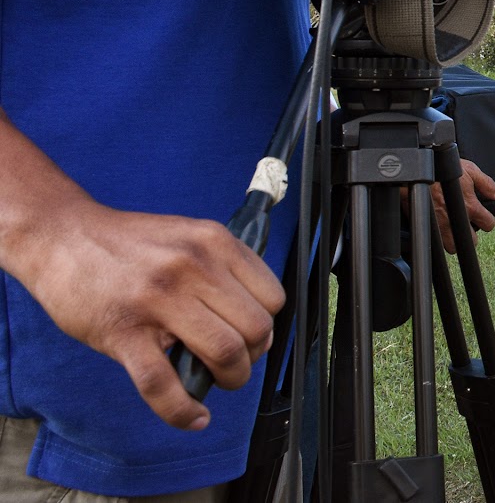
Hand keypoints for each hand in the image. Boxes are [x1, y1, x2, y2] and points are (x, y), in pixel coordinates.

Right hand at [25, 203, 282, 430]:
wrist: (62, 237)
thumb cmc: (127, 244)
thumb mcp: (187, 237)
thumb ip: (221, 269)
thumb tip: (252, 319)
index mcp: (214, 243)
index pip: (272, 297)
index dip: (267, 326)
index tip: (252, 337)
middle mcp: (193, 267)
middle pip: (256, 328)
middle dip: (252, 357)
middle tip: (233, 363)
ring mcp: (159, 300)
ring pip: (224, 353)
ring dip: (229, 379)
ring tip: (215, 381)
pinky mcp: (124, 333)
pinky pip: (163, 384)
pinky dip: (183, 410)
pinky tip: (193, 418)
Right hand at [430, 158, 494, 253]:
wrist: (415, 173)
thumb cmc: (442, 169)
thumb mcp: (469, 170)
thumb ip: (486, 183)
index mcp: (470, 206)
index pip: (489, 224)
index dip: (487, 221)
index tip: (482, 218)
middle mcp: (457, 219)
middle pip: (471, 242)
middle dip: (470, 235)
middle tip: (466, 226)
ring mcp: (441, 226)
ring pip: (451, 247)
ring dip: (453, 240)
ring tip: (451, 229)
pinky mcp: (427, 228)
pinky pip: (435, 244)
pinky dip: (438, 239)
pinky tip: (438, 229)